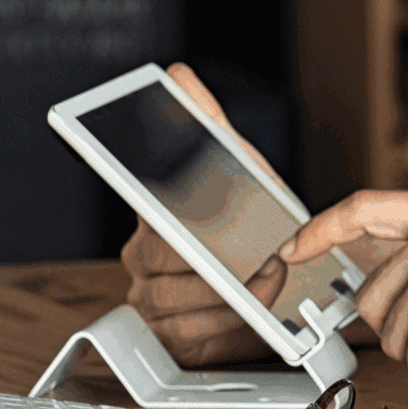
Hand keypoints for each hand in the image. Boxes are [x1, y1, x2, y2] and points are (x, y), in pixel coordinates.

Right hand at [120, 63, 276, 364]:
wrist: (262, 277)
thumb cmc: (243, 219)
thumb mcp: (236, 166)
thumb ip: (207, 122)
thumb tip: (177, 75)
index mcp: (153, 211)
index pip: (143, 204)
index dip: (162, 212)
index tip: (181, 222)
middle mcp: (142, 253)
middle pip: (165, 258)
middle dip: (219, 259)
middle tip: (261, 257)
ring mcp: (148, 295)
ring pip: (175, 298)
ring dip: (228, 293)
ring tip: (265, 280)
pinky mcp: (165, 333)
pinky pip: (185, 333)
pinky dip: (223, 323)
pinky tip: (245, 310)